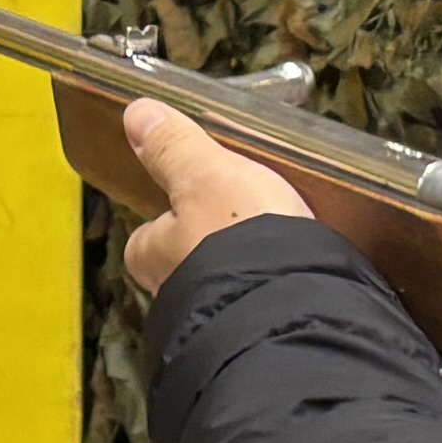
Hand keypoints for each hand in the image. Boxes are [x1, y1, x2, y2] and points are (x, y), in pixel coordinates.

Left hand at [113, 98, 304, 297]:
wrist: (294, 307)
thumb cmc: (239, 237)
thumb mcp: (207, 175)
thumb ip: (174, 148)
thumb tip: (137, 114)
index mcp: (155, 257)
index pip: (147, 237)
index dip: (168, 217)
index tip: (192, 199)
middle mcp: (178, 294)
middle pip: (187, 262)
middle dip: (213, 245)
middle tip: (248, 216)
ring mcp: (219, 317)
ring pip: (228, 284)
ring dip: (249, 266)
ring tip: (284, 240)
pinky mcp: (265, 327)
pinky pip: (265, 299)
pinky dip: (279, 286)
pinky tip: (305, 270)